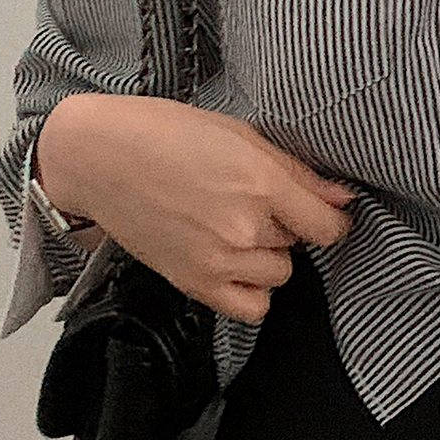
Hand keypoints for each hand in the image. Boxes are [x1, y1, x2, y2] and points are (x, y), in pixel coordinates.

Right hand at [37, 93, 359, 325]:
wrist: (96, 157)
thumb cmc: (162, 133)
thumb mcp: (238, 133)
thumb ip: (296, 171)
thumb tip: (342, 198)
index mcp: (260, 181)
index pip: (329, 225)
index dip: (330, 217)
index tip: (319, 210)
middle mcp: (244, 225)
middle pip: (300, 244)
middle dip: (284, 224)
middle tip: (248, 201)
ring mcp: (219, 258)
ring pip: (278, 273)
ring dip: (266, 255)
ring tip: (233, 226)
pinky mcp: (194, 282)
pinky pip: (251, 307)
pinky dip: (250, 289)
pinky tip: (233, 262)